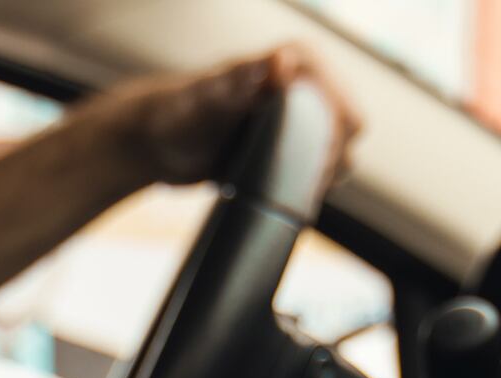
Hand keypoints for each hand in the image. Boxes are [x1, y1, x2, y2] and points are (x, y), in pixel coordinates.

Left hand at [90, 46, 361, 191]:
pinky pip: (316, 169)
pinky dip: (307, 185)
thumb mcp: (207, 98)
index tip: (306, 166)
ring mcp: (298, 118)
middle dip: (329, 161)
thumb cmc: (174, 114)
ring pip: (337, 153)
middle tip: (285, 180)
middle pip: (348, 131)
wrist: (153, 144)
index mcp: (295, 62)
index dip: (335, 140)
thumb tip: (281, 61)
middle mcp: (303, 86)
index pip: (343, 104)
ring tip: (279, 187)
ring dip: (320, 176)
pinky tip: (281, 193)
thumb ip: (241, 80)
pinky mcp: (287, 147)